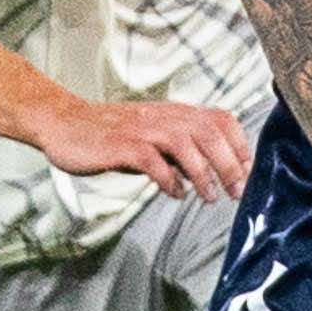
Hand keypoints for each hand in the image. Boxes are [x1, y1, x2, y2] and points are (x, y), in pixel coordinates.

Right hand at [37, 95, 251, 198]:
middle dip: (229, 163)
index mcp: (173, 113)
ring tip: (209, 197)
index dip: (239, 143)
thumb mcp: (152, 137)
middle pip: (208, 131)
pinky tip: (174, 193)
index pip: (219, 118)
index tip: (247, 170)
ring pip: (184, 142)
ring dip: (203, 172)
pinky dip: (168, 178)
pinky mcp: (120, 144)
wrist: (64, 124)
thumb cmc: (110, 136)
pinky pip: (151, 159)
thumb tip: (211, 173)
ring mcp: (140, 129)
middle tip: (236, 192)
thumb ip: (179, 151)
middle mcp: (161, 117)